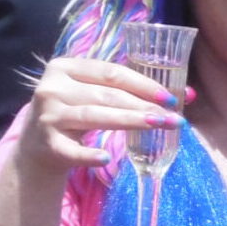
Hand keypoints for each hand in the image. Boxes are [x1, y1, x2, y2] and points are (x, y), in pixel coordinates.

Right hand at [17, 57, 178, 169]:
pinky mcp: (46, 143)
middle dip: (143, 105)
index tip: (171, 98)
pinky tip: (106, 158)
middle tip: (172, 117)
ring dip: (129, 121)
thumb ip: (132, 91)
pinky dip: (88, 155)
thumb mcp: (95, 95)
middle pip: (106, 95)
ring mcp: (48, 115)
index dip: (143, 84)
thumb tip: (189, 94)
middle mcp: (52, 88)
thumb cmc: (76, 112)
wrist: (38, 145)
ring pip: (94, 116)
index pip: (111, 72)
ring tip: (159, 126)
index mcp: (65, 67)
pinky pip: (71, 150)